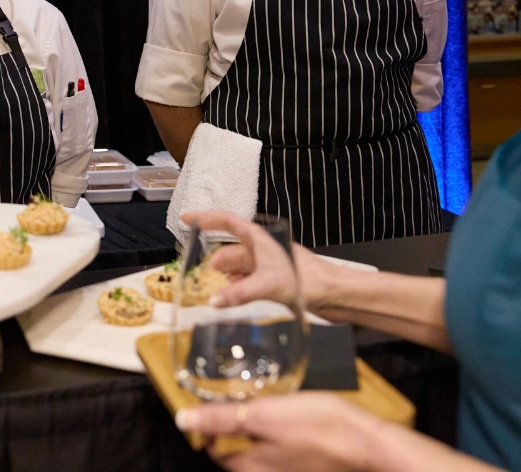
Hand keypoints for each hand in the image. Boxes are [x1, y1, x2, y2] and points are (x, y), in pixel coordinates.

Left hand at [175, 393, 378, 471]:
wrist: (369, 444)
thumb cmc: (318, 427)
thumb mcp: (264, 415)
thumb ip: (222, 419)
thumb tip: (183, 420)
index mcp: (247, 468)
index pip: (213, 447)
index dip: (211, 422)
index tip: (221, 398)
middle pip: (235, 449)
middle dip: (236, 423)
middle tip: (249, 397)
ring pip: (258, 448)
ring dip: (258, 427)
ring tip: (271, 404)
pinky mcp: (303, 466)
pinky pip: (279, 451)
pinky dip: (278, 435)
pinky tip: (291, 418)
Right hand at [181, 211, 338, 311]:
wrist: (334, 293)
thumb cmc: (307, 279)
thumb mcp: (268, 284)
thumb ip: (238, 293)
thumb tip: (213, 301)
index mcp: (258, 238)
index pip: (226, 222)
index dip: (205, 218)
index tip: (186, 219)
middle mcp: (260, 249)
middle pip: (227, 252)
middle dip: (212, 264)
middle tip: (196, 279)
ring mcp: (266, 265)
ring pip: (236, 270)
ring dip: (225, 281)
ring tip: (212, 294)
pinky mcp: (272, 280)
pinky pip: (246, 283)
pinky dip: (236, 290)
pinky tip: (231, 301)